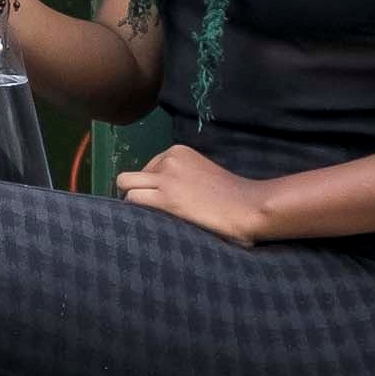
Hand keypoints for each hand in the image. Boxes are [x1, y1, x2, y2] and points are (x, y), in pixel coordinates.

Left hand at [119, 143, 267, 244]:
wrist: (248, 205)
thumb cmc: (232, 196)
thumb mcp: (202, 174)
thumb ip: (182, 177)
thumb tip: (165, 193)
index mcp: (178, 152)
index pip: (147, 169)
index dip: (150, 188)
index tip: (163, 203)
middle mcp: (168, 158)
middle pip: (132, 176)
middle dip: (137, 193)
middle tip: (151, 213)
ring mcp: (165, 176)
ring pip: (126, 186)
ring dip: (134, 203)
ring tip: (150, 219)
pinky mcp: (165, 197)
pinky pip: (133, 200)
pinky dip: (136, 213)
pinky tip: (152, 224)